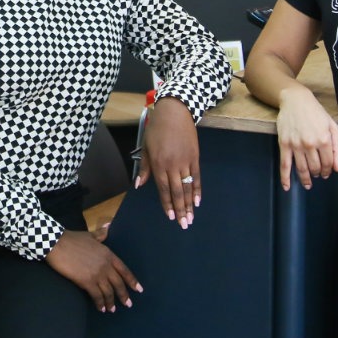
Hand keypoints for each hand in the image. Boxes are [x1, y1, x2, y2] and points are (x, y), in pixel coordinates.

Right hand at [44, 231, 141, 312]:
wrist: (57, 244)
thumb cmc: (72, 238)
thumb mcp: (90, 235)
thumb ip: (101, 234)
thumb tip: (108, 226)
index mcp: (108, 254)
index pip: (124, 270)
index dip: (132, 281)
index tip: (138, 290)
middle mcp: (105, 265)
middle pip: (119, 284)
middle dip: (124, 295)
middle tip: (128, 304)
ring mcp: (97, 274)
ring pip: (109, 292)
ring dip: (111, 302)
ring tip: (112, 309)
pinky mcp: (87, 281)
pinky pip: (97, 296)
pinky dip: (100, 303)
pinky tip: (100, 308)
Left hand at [136, 97, 199, 227]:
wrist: (175, 112)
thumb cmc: (157, 129)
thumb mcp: (146, 147)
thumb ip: (144, 168)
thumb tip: (139, 186)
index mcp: (159, 163)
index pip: (163, 189)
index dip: (167, 205)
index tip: (171, 217)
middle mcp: (172, 165)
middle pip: (177, 192)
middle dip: (180, 210)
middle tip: (184, 225)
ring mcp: (185, 161)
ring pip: (187, 187)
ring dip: (189, 204)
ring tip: (191, 218)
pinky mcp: (195, 157)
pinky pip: (197, 177)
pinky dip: (197, 190)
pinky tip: (197, 201)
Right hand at [275, 85, 337, 189]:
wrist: (295, 100)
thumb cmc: (316, 112)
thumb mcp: (332, 126)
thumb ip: (337, 147)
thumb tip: (337, 167)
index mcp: (324, 139)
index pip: (328, 163)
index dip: (328, 170)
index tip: (327, 172)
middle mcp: (310, 144)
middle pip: (315, 167)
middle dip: (318, 173)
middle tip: (318, 174)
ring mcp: (296, 145)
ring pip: (302, 169)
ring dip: (306, 178)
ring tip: (308, 182)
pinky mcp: (284, 144)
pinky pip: (284, 165)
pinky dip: (285, 178)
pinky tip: (287, 187)